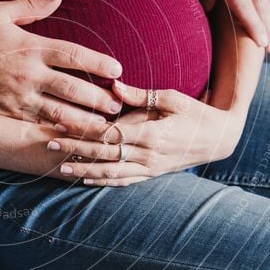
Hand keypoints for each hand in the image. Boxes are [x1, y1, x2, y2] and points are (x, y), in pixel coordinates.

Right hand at [0, 0, 123, 124]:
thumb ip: (31, 7)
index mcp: (30, 47)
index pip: (73, 56)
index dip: (98, 63)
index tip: (118, 70)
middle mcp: (27, 75)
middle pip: (72, 90)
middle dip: (99, 99)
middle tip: (118, 106)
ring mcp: (17, 97)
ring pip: (58, 114)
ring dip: (84, 122)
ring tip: (102, 127)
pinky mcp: (6, 113)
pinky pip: (37, 125)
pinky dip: (57, 131)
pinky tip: (72, 136)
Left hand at [46, 81, 245, 186]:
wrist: (220, 139)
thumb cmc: (196, 113)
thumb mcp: (173, 99)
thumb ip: (142, 95)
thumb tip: (114, 86)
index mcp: (152, 134)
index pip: (109, 132)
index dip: (83, 128)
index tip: (61, 122)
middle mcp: (148, 155)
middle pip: (103, 153)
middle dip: (75, 149)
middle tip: (49, 143)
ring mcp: (149, 168)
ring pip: (110, 172)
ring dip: (83, 170)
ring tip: (59, 168)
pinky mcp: (152, 175)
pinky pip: (123, 182)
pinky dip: (102, 182)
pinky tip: (84, 181)